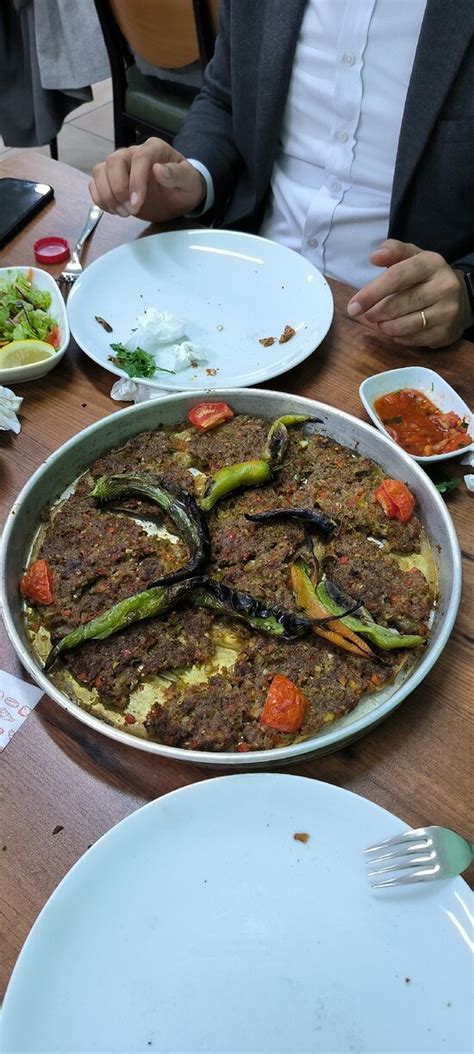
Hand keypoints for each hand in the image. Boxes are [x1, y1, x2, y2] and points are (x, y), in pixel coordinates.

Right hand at [89, 138, 204, 221]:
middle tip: (130, 211)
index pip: (139, 158)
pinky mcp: (112, 182)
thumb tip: (158, 170)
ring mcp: (120, 167)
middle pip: (113, 162)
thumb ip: (176, 174)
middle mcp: (133, 153)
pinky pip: (95, 185)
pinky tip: (114, 211)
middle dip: (118, 189)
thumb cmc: (185, 186)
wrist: (179, 196)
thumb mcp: (189, 181)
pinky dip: (100, 199)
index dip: (135, 181)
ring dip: (107, 195)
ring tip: (124, 213)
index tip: (136, 203)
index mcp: (153, 149)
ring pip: (100, 172)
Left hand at [347, 239, 471, 347]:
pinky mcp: (445, 333)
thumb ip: (393, 252)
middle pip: (399, 304)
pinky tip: (396, 330)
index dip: (372, 292)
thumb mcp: (413, 258)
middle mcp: (444, 286)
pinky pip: (413, 340)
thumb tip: (374, 256)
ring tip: (381, 322)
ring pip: (405, 325)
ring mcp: (447, 311)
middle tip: (368, 315)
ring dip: (385, 327)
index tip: (354, 306)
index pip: (397, 277)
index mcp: (431, 263)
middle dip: (376, 312)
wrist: (461, 299)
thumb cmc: (427, 277)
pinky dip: (398, 337)